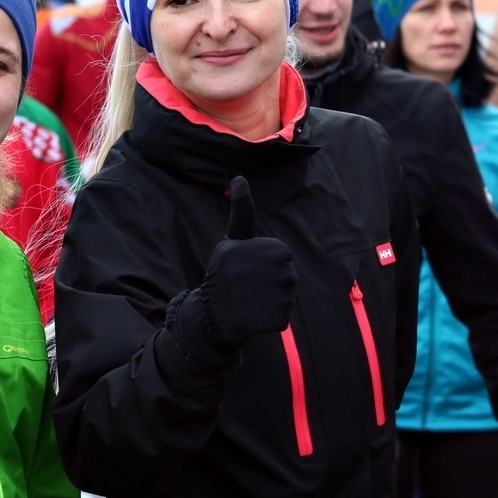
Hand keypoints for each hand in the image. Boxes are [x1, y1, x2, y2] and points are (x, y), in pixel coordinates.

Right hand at [172, 177, 296, 359]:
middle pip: (287, 273)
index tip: (244, 267)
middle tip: (248, 286)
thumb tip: (240, 177)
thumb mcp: (231, 240)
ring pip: (286, 294)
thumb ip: (242, 211)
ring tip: (249, 301)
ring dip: (273, 299)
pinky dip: (270, 318)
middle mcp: (255, 270)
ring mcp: (263, 297)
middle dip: (273, 280)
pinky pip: (282, 315)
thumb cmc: (224, 273)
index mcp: (248, 247)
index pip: (280, 253)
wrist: (209, 316)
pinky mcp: (270, 319)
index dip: (265, 261)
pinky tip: (251, 316)